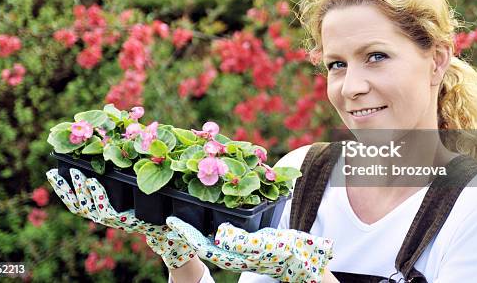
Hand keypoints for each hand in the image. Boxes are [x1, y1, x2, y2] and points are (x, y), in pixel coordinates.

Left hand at [46, 168, 194, 268]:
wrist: (162, 236)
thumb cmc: (171, 227)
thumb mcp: (178, 228)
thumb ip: (178, 227)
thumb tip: (174, 221)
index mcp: (127, 221)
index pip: (106, 210)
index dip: (97, 196)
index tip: (92, 181)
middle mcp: (111, 220)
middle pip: (87, 208)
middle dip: (79, 189)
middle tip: (74, 171)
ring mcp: (102, 216)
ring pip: (77, 206)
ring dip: (65, 191)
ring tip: (52, 173)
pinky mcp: (98, 211)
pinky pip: (77, 204)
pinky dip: (66, 192)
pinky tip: (59, 179)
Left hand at [166, 216, 333, 281]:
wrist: (306, 261)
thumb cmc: (288, 251)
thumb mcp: (265, 244)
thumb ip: (242, 241)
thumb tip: (219, 233)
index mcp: (236, 256)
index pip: (203, 246)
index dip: (186, 234)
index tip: (171, 222)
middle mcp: (234, 255)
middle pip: (203, 243)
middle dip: (187, 231)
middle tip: (171, 218)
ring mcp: (241, 251)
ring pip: (212, 240)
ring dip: (198, 229)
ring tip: (186, 216)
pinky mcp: (248, 246)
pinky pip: (224, 237)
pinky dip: (213, 228)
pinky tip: (212, 219)